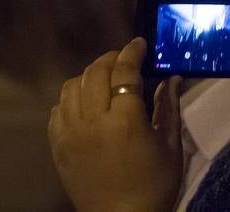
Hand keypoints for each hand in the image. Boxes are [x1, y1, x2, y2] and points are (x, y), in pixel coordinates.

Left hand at [48, 38, 183, 211]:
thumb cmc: (154, 185)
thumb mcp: (170, 146)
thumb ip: (169, 107)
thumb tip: (172, 77)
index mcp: (125, 120)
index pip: (125, 71)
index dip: (132, 52)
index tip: (139, 44)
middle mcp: (93, 121)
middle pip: (95, 72)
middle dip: (111, 59)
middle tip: (123, 60)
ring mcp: (71, 133)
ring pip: (72, 86)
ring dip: (88, 76)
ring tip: (102, 80)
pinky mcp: (57, 146)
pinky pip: (58, 109)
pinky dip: (71, 100)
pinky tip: (84, 105)